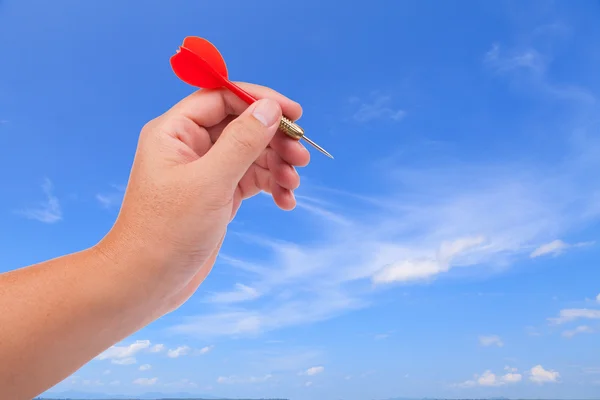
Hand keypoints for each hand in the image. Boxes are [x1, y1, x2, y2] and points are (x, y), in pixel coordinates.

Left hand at [96, 83, 309, 313]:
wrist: (147, 282)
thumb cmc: (166, 232)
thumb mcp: (210, 182)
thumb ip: (242, 142)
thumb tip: (269, 108)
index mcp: (175, 132)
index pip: (222, 98)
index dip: (260, 100)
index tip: (294, 113)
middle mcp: (190, 146)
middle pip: (242, 126)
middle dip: (274, 139)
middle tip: (301, 156)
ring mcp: (205, 172)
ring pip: (251, 154)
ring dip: (277, 165)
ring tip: (293, 184)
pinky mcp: (217, 195)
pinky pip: (251, 179)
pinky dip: (270, 186)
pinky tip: (285, 201)